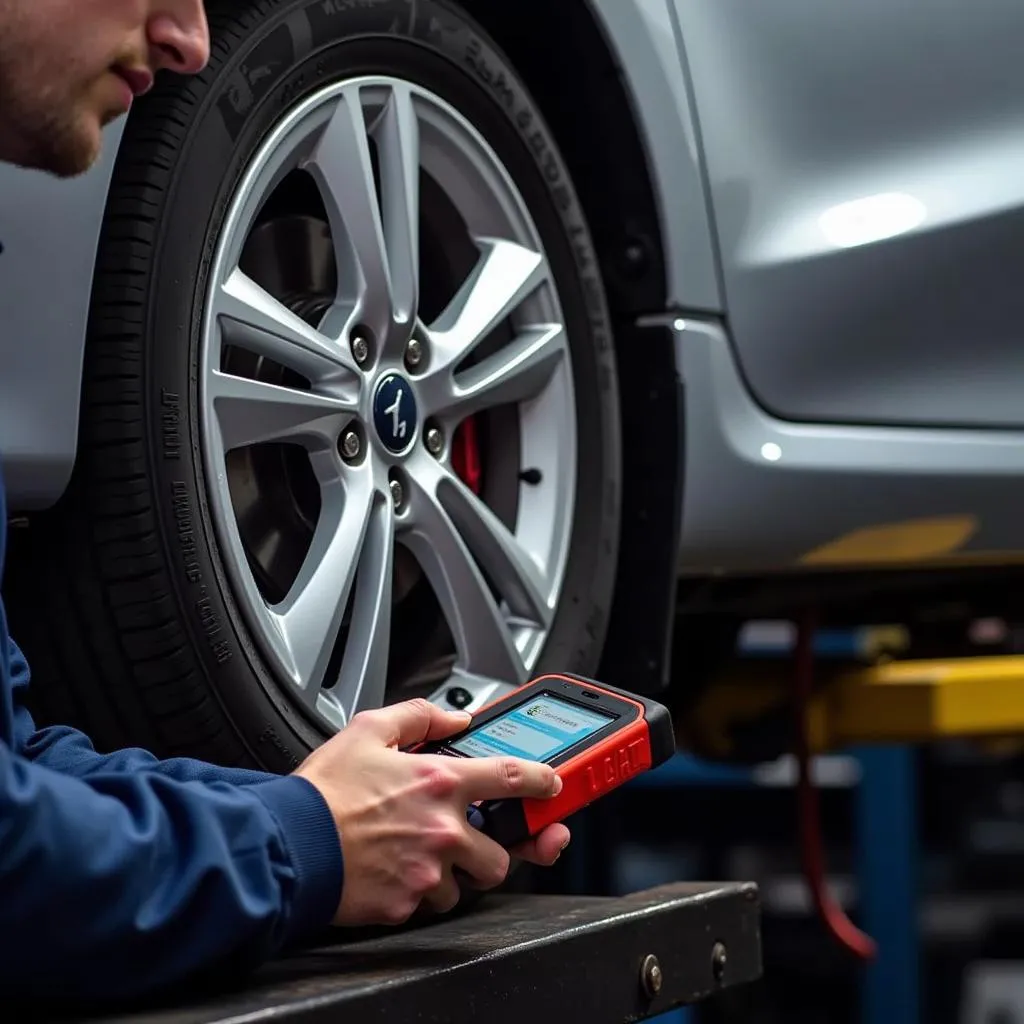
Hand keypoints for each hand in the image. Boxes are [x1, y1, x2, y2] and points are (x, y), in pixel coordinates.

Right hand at [294, 698, 570, 926]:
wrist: (287, 844)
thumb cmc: (323, 792)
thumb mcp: (368, 730)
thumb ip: (418, 716)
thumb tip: (454, 718)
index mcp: (439, 782)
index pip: (513, 778)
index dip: (542, 781)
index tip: (553, 785)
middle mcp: (443, 829)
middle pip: (502, 854)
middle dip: (491, 850)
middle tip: (466, 841)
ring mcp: (428, 871)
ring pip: (466, 885)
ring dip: (452, 874)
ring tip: (418, 856)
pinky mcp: (407, 903)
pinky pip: (429, 905)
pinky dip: (418, 892)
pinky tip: (393, 872)